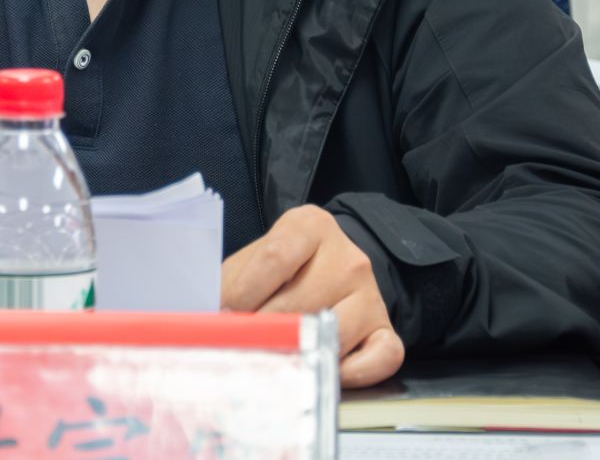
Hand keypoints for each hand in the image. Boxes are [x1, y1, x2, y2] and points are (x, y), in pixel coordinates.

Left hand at [220, 205, 402, 387]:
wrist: (327, 268)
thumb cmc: (280, 269)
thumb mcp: (252, 261)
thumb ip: (233, 284)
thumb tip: (213, 320)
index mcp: (310, 226)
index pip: (275, 258)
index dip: (242, 293)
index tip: (223, 315)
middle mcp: (348, 257)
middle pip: (299, 302)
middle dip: (264, 330)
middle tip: (243, 344)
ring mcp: (371, 292)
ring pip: (334, 333)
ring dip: (300, 352)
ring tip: (275, 356)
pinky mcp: (386, 327)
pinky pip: (382, 357)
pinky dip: (352, 374)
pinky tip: (322, 367)